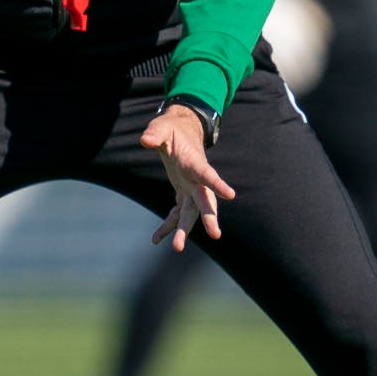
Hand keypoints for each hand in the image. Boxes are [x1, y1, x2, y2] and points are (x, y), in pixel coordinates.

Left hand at [140, 105, 235, 253]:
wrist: (179, 134)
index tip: (230, 194)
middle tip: (215, 235)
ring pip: (191, 213)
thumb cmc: (171, 129)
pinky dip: (167, 227)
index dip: (218, 184)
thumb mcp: (161, 127)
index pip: (208, 174)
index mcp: (194, 162)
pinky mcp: (182, 194)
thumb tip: (146, 140)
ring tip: (176, 248)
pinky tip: (156, 239)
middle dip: (208, 218)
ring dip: (184, 230)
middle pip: (204, 201)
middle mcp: (196, 180)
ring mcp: (190, 189)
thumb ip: (155, 134)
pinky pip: (176, 214)